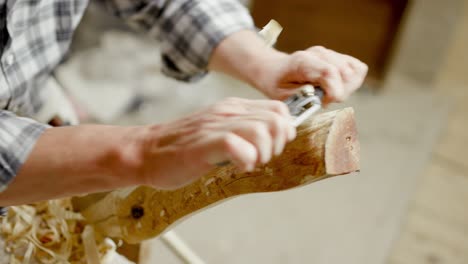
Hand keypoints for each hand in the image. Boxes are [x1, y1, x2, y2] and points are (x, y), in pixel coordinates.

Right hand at [137, 97, 295, 188]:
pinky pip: (238, 146)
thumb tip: (275, 138)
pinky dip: (245, 161)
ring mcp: (215, 125)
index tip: (271, 147)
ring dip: (262, 153)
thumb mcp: (218, 130)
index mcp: (233, 107)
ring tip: (247, 163)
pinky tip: (235, 167)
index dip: (284, 130)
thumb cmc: (183, 147)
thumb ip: (244, 129)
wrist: (146, 152)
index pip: (278, 109)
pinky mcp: (204, 143)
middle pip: (276, 120)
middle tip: (259, 158)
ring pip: (262, 131)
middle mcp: (227, 111)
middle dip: (276, 145)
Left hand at [254, 46, 367, 103]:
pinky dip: (351, 81)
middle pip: (345, 73)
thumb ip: (301, 97)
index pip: (330, 72)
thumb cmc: (278, 84)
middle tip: (322, 99)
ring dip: (345, 87)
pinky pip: (357, 69)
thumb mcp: (281, 95)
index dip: (334, 91)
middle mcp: (318, 53)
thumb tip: (321, 99)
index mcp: (302, 62)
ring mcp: (329, 53)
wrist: (275, 69)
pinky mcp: (339, 56)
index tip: (324, 102)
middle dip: (339, 92)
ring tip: (327, 92)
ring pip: (354, 71)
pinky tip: (335, 86)